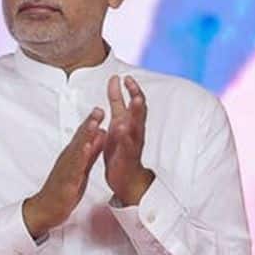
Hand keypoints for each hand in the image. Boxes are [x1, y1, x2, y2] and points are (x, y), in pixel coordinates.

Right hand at [22, 108, 106, 239]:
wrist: (46, 208)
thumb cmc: (62, 190)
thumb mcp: (82, 168)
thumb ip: (91, 152)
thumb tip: (100, 137)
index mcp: (73, 156)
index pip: (83, 136)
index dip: (92, 123)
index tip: (99, 110)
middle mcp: (68, 159)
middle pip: (80, 138)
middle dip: (89, 124)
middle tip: (98, 110)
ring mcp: (66, 168)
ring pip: (77, 149)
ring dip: (86, 135)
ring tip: (94, 123)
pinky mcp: (67, 180)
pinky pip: (75, 166)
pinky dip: (81, 156)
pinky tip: (87, 148)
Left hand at [104, 74, 154, 206]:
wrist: (125, 177)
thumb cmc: (121, 148)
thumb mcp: (117, 121)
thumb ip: (117, 102)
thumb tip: (115, 81)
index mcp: (129, 123)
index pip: (133, 103)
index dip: (130, 90)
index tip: (125, 76)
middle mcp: (134, 132)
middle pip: (139, 113)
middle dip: (137, 99)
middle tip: (134, 86)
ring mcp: (132, 144)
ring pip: (136, 127)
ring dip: (136, 114)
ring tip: (134, 102)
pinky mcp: (127, 157)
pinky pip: (128, 146)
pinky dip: (125, 137)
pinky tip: (122, 129)